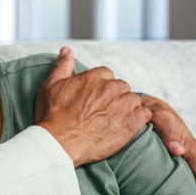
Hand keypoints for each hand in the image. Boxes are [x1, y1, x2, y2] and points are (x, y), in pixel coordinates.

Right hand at [34, 47, 151, 166]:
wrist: (59, 144)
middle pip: (121, 86)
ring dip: (126, 107)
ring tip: (113, 120)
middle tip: (103, 111)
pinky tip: (126, 125)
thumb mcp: (50, 86)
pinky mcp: (131, 123)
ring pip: (133, 100)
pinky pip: (145, 114)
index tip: (94, 98)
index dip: (100, 86)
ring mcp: (122, 105)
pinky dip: (138, 119)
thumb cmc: (51, 116)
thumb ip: (62, 66)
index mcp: (93, 77)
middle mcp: (110, 88)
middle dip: (114, 96)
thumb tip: (67, 50)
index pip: (107, 74)